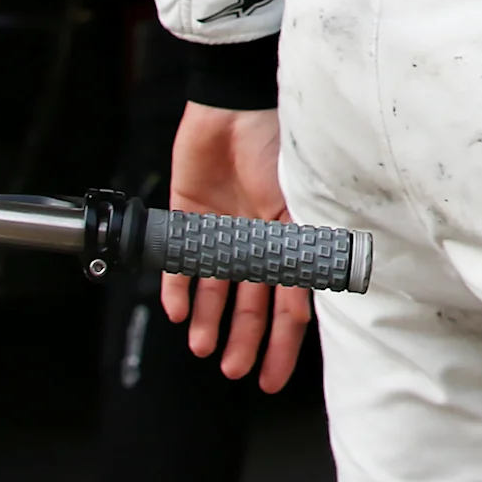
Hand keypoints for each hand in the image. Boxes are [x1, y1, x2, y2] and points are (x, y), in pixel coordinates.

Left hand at [164, 102, 312, 391]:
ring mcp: (222, 228)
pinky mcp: (187, 216)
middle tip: (233, 370)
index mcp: (290, 235)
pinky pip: (180, 261)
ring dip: (209, 320)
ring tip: (201, 349)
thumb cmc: (277, 143)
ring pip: (215, 287)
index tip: (274, 378)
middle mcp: (257, 237)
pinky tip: (177, 312)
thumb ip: (297, 252)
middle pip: (251, 301)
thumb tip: (304, 305)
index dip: (283, 343)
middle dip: (244, 338)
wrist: (233, 103)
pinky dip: (178, 287)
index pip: (290, 302)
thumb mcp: (296, 202)